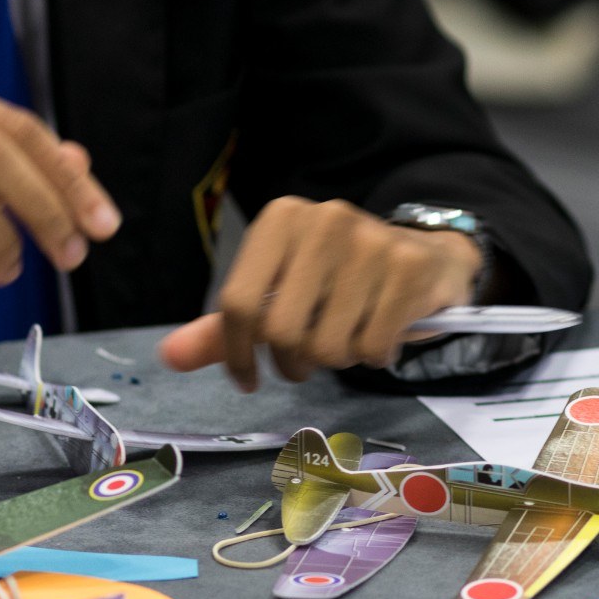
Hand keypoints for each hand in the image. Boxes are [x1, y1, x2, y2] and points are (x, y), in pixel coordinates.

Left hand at [157, 196, 481, 390]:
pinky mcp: (409, 268)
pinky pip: (372, 346)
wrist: (428, 257)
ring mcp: (371, 241)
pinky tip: (383, 335)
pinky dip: (375, 356)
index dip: (238, 353)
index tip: (250, 379)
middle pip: (282, 331)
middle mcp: (324, 220)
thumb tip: (170, 357)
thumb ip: (229, 326)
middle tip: (310, 359)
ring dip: (338, 360)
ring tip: (350, 338)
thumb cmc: (344, 280)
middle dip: (295, 362)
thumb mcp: (282, 293)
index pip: (238, 302)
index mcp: (282, 219)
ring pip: (329, 345)